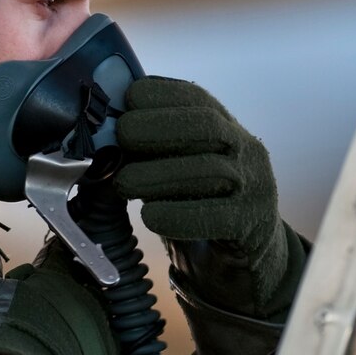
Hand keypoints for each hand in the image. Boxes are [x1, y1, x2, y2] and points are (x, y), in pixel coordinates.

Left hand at [113, 78, 288, 315]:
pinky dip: (180, 215)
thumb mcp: (182, 169)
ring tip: (124, 183)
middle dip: (160, 126)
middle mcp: (245, 151)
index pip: (197, 99)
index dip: (162, 94)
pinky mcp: (252, 225)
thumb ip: (154, 152)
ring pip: (211, 171)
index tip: (128, 100)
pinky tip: (151, 216)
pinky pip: (219, 217)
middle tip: (122, 137)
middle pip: (208, 126)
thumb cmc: (203, 206)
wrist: (246, 260)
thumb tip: (101, 139)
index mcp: (226, 129)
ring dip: (160, 174)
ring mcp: (254, 187)